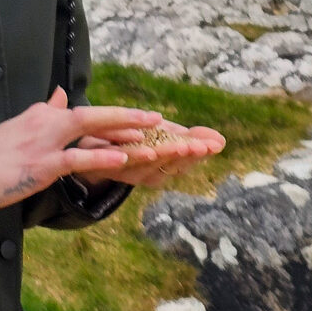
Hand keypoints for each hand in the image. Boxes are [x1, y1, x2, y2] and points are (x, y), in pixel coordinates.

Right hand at [0, 89, 156, 215]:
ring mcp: (43, 143)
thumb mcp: (17, 127)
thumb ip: (43, 111)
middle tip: (157, 117)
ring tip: (151, 137)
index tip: (141, 119)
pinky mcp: (40, 166)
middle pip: (94, 115)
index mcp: (42, 114)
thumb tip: (61, 95)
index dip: (115, 116)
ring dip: (122, 134)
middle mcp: (45, 122)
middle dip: (127, 116)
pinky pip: (76, 159)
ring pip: (90, 132)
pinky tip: (122, 158)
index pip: (85, 113)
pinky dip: (100, 157)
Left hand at [71, 117, 225, 187]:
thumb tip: (222, 140)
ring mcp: (128, 172)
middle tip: (203, 146)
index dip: (200, 153)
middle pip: (171, 167)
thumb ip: (188, 137)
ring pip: (151, 166)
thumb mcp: (162, 135)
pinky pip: (125, 163)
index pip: (186, 161)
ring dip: (167, 156)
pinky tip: (150, 150)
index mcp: (163, 167)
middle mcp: (148, 174)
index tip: (216, 144)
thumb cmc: (131, 140)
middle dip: (187, 155)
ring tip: (183, 146)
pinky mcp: (109, 167)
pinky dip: (139, 157)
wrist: (89, 145)